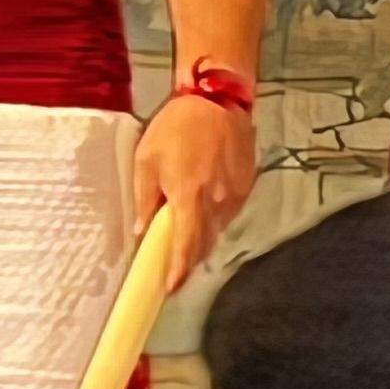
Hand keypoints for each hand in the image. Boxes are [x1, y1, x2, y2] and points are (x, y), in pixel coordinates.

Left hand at [134, 90, 256, 285]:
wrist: (218, 100)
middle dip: (190, 258)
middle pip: (205, 243)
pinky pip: (229, 212)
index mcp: (189, 197)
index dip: (178, 270)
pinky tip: (207, 208)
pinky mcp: (247, 184)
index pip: (186, 245)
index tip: (170, 288)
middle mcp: (217, 201)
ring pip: (219, 228)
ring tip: (190, 234)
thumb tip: (143, 230)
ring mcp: (236, 194)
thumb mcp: (147, 160)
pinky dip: (216, 217)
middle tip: (175, 265)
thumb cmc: (176, 128)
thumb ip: (145, 198)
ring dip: (204, 237)